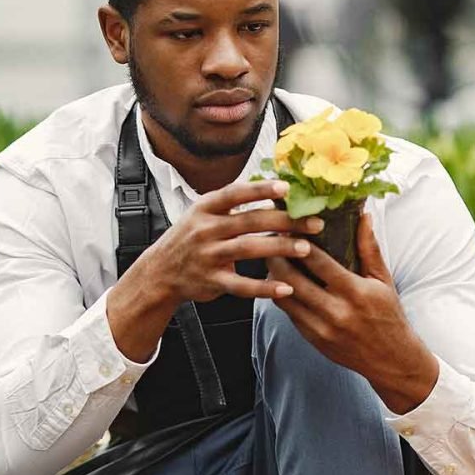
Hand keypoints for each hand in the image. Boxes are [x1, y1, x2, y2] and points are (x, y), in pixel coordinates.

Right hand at [146, 180, 324, 303]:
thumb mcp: (202, 213)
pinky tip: (286, 289)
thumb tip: (273, 186)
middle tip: (314, 222)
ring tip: (306, 248)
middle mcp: (205, 229)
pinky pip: (242, 286)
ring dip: (280, 248)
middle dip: (285, 221)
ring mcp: (208, 256)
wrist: (160, 272)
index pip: (235, 194)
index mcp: (205, 208)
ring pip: (249, 249)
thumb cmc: (190, 238)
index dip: (260, 190)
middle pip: (250, 221)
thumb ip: (232, 203)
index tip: (286, 187)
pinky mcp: (212, 281)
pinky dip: (264, 288)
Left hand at [268, 211, 439, 413]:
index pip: (318, 262)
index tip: (289, 228)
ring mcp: (322, 328)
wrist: (392, 360)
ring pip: (284, 298)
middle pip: (292, 279)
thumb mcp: (383, 280)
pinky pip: (289, 314)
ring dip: (274, 277)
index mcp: (356, 292)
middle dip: (277, 257)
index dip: (298, 243)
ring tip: (272, 259)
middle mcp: (336, 312)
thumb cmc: (389, 315)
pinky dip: (282, 296)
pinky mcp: (314, 340)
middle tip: (271, 241)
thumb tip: (363, 214)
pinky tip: (281, 283)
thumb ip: (369, 248)